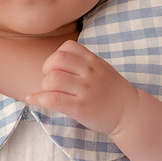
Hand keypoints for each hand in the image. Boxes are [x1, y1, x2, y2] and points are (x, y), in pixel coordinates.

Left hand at [25, 39, 140, 136]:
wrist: (130, 113)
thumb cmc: (112, 91)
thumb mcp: (102, 69)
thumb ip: (83, 62)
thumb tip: (55, 60)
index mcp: (94, 61)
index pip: (67, 47)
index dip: (56, 56)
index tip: (57, 68)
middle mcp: (89, 73)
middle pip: (56, 60)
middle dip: (47, 69)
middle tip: (51, 81)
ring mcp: (85, 90)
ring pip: (52, 79)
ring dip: (44, 86)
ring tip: (49, 93)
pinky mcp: (80, 108)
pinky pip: (53, 99)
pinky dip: (38, 98)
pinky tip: (31, 99)